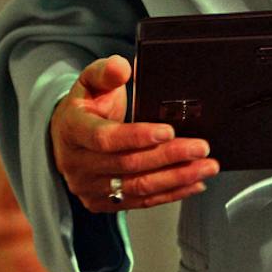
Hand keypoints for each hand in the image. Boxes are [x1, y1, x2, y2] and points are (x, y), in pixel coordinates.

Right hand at [49, 55, 218, 213]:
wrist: (66, 136)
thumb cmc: (86, 105)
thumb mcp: (90, 81)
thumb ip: (106, 72)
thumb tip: (122, 67)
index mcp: (72, 129)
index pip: (105, 138)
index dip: (137, 136)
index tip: (168, 131)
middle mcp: (77, 164)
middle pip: (128, 164)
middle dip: (169, 156)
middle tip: (200, 148)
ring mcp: (88, 188)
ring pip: (138, 187)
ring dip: (176, 178)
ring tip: (204, 167)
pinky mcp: (101, 203)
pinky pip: (140, 202)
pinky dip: (170, 194)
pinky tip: (193, 184)